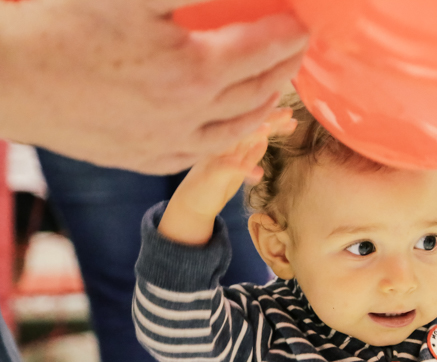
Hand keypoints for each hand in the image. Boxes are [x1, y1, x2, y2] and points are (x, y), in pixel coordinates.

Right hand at [0, 0, 306, 173]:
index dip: (288, 34)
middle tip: (294, 52)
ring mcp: (169, 142)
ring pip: (236, 129)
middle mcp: (192, 114)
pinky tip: (230, 130)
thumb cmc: (64, 27)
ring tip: (275, 92)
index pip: (262, 50)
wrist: (8, 83)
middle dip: (283, 69)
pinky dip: (228, 139)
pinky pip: (202, 153)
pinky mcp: (146, 158)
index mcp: (195, 71)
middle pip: (256, 91)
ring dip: (263, 108)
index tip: (302, 24)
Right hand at [158, 108, 295, 244]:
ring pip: (234, 140)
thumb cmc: (216, 184)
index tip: (291, 116)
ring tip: (269, 129)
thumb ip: (251, 155)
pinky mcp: (211, 173)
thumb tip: (266, 138)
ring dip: (252, 134)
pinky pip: (228, 168)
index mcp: (230, 141)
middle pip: (246, 125)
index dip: (271, 117)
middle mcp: (222, 143)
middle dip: (268, 118)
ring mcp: (215, 156)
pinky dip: (244, 170)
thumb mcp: (238, 168)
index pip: (251, 124)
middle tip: (289, 113)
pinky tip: (259, 174)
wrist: (191, 204)